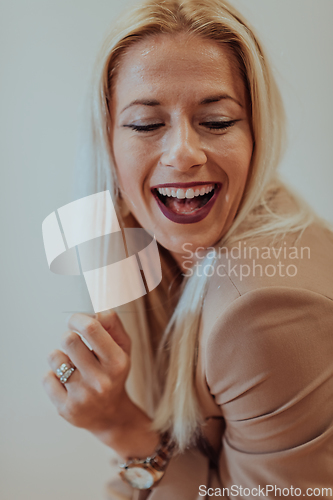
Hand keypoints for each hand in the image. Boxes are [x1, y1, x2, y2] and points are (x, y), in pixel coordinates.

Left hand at [42, 310, 158, 458]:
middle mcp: (101, 380)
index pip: (91, 328)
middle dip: (68, 337)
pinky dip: (53, 376)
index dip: (78, 319)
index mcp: (117, 362)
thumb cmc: (113, 373)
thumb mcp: (122, 348)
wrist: (110, 415)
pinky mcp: (66, 409)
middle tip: (74, 344)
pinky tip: (65, 382)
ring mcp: (83, 396)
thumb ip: (113, 325)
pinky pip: (46, 378)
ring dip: (60, 357)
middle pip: (69, 340)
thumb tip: (98, 310)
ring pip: (55, 357)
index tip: (75, 322)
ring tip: (71, 365)